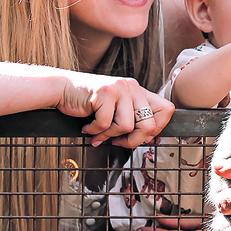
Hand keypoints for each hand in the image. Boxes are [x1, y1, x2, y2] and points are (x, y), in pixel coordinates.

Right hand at [59, 71, 173, 147]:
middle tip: (117, 142)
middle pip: (149, 124)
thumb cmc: (89, 104)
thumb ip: (133, 118)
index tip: (139, 137)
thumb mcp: (117, 109)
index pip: (167, 110)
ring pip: (127, 126)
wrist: (63, 90)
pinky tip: (87, 127)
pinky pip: (105, 124)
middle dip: (133, 141)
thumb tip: (150, 139)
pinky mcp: (104, 92)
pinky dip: (94, 131)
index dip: (157, 129)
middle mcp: (133, 87)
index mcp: (140, 91)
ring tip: (97, 133)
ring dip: (109, 136)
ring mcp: (120, 88)